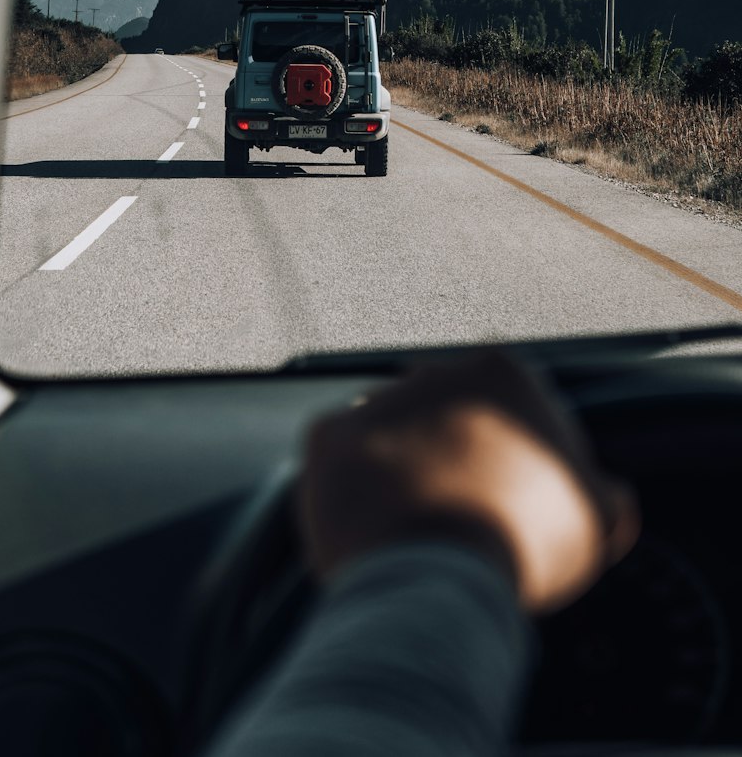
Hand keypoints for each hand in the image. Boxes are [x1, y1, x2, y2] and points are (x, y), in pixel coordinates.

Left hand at [297, 350, 638, 613]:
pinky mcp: (328, 436)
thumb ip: (607, 494)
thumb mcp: (596, 519)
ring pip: (393, 432)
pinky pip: (344, 461)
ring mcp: (375, 400)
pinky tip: (378, 527)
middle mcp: (433, 369)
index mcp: (502, 373)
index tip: (519, 498)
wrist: (436, 571)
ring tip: (420, 526)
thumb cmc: (524, 538)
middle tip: (468, 512)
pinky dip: (356, 489)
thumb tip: (612, 496)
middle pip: (448, 413)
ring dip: (404, 466)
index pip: (512, 405)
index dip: (518, 455)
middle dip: (457, 453)